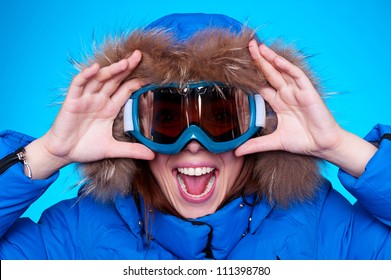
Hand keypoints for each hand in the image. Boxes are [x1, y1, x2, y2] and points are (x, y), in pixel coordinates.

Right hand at [26, 50, 154, 178]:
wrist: (63, 153)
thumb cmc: (85, 148)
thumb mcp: (113, 149)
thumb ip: (132, 151)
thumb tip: (153, 157)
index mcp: (110, 108)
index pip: (126, 90)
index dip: (137, 82)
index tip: (152, 75)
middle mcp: (99, 100)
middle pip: (115, 79)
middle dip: (126, 67)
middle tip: (139, 55)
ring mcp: (86, 98)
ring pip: (100, 79)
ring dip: (111, 70)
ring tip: (125, 62)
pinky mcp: (72, 101)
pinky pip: (79, 84)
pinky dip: (86, 75)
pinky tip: (95, 68)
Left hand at [235, 40, 376, 176]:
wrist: (323, 146)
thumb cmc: (302, 141)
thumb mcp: (274, 142)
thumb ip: (255, 145)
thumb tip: (236, 153)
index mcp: (278, 103)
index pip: (262, 85)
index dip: (251, 75)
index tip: (238, 66)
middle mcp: (286, 94)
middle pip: (269, 74)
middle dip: (259, 60)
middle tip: (247, 46)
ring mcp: (297, 92)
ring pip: (282, 71)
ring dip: (270, 58)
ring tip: (258, 47)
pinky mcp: (308, 92)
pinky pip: (297, 76)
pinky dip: (287, 67)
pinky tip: (276, 59)